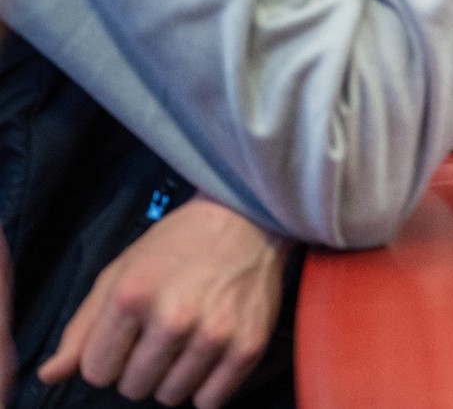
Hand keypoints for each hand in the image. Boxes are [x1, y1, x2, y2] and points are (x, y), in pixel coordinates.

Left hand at [38, 196, 289, 408]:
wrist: (246, 218)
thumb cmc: (176, 244)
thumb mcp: (120, 272)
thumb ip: (82, 326)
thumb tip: (49, 376)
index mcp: (133, 296)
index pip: (96, 372)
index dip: (108, 356)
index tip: (128, 334)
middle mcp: (173, 318)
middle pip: (133, 388)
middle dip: (141, 367)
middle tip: (161, 332)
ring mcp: (214, 334)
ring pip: (171, 397)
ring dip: (173, 376)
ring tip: (188, 338)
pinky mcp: (247, 346)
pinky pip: (210, 401)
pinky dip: (206, 386)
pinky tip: (210, 353)